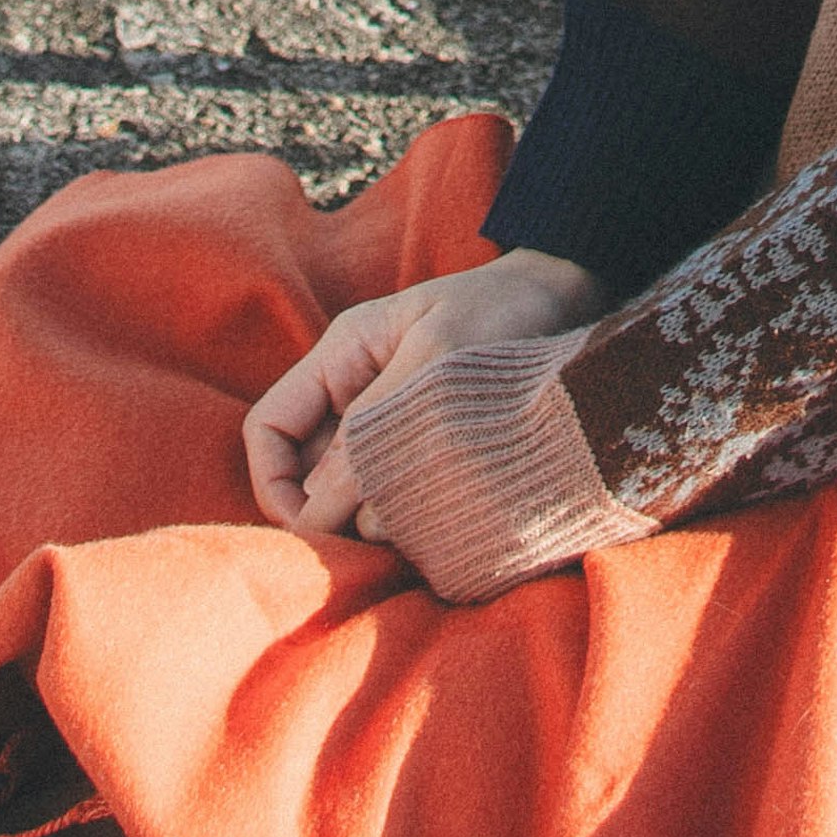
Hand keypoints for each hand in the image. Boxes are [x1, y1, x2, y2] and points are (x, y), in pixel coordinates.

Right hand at [242, 245, 601, 535]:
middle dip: (331, 514)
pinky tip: (442, 518)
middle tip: (380, 538)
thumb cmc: (502, 311)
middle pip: (306, 473)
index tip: (314, 528)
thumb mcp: (434, 360)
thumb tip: (318, 513)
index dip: (274, 484)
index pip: (269, 428)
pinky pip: (395, 495)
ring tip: (422, 524)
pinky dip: (409, 515)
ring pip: (352, 494)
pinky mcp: (425, 450)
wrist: (568, 297)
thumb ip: (374, 432)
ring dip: (375, 520)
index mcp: (341, 357)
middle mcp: (354, 395)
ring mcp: (389, 423)